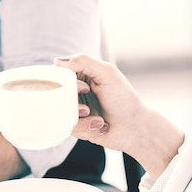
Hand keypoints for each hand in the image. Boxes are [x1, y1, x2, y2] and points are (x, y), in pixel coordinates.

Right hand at [54, 54, 183, 176]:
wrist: (135, 129)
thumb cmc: (124, 100)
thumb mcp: (107, 74)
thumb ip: (84, 61)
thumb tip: (56, 62)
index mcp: (80, 75)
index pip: (58, 75)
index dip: (67, 83)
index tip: (85, 88)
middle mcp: (74, 92)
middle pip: (56, 96)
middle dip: (73, 105)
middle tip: (88, 109)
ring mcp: (73, 109)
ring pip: (60, 113)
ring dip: (81, 119)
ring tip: (98, 120)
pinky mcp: (74, 126)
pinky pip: (68, 127)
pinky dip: (85, 129)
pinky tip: (99, 127)